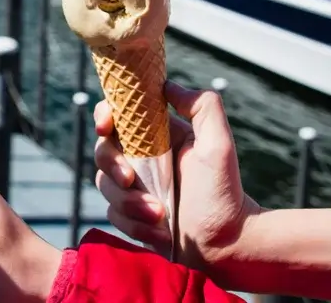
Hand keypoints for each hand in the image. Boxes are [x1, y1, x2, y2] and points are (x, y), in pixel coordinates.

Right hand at [93, 80, 258, 279]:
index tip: (106, 126)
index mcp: (156, 138)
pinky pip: (113, 214)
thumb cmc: (225, 193)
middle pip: (102, 150)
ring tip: (159, 215)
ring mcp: (132, 188)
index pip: (117, 116)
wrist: (228, 245)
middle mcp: (140, 160)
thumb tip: (167, 85)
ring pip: (104, 185)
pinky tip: (159, 232)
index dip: (104, 116)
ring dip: (129, 202)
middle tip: (131, 180)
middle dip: (112, 166)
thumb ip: (202, 106)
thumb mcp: (218, 144)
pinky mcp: (130, 216)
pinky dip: (134, 224)